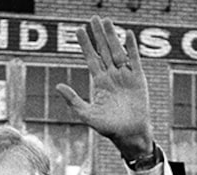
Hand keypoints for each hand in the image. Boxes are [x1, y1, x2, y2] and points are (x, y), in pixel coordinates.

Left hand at [56, 16, 152, 156]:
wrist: (130, 134)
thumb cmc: (109, 128)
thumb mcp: (88, 115)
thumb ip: (74, 100)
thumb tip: (58, 86)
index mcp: (100, 82)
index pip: (91, 58)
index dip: (85, 45)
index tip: (79, 30)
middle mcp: (112, 76)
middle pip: (104, 51)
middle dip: (99, 35)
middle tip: (94, 18)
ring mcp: (125, 77)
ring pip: (118, 51)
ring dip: (112, 36)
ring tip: (107, 21)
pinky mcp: (138, 80)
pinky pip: (135, 60)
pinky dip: (132, 47)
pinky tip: (128, 34)